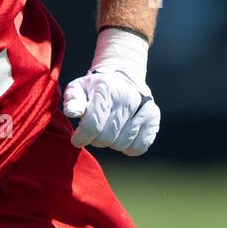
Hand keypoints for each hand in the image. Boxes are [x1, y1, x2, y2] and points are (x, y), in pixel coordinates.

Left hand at [62, 27, 160, 156]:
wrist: (122, 79)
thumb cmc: (95, 89)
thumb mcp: (78, 89)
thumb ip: (73, 100)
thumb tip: (72, 112)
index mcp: (106, 89)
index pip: (93, 124)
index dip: (82, 136)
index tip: (77, 139)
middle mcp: (127, 98)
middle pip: (107, 137)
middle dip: (95, 140)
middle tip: (93, 133)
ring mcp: (143, 108)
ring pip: (122, 143)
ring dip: (111, 143)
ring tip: (108, 130)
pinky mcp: (153, 118)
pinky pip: (139, 146)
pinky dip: (128, 148)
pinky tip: (121, 136)